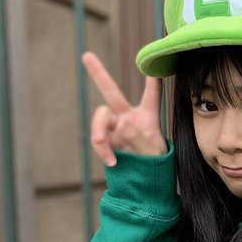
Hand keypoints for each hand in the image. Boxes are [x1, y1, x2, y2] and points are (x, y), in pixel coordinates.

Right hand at [83, 51, 166, 165]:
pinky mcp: (106, 141)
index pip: (151, 96)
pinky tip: (112, 161)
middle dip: (98, 73)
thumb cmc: (154, 166)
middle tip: (86, 56)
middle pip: (111, 92)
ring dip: (100, 129)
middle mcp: (128, 118)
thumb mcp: (154, 153)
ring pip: (100, 117)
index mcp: (147, 117)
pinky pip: (98, 140)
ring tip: (101, 142)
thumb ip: (138, 138)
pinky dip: (103, 150)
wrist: (143, 185)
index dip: (152, 80)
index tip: (152, 63)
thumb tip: (120, 126)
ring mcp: (114, 129)